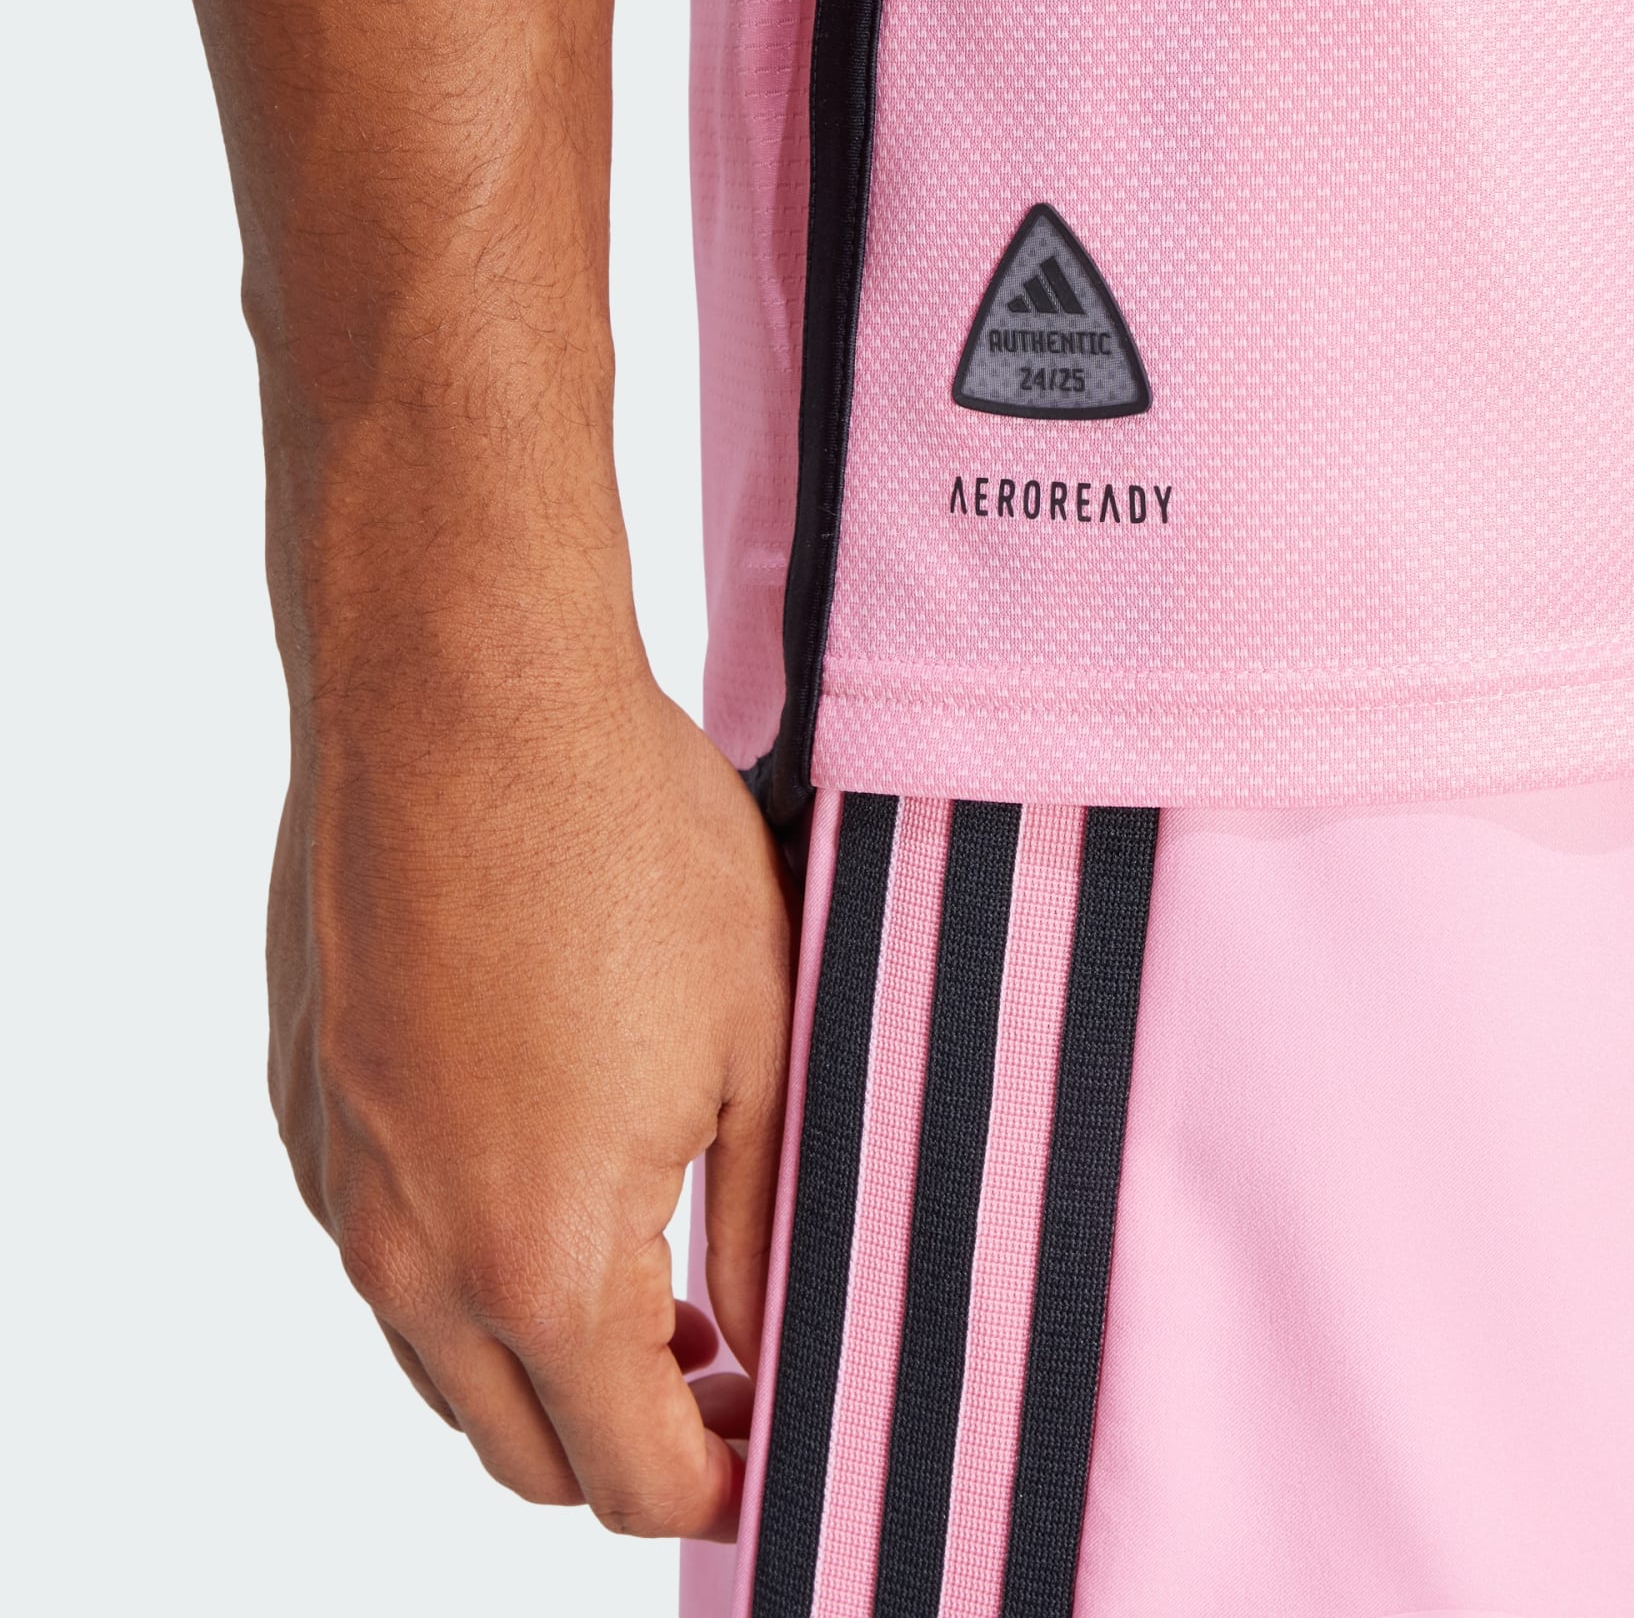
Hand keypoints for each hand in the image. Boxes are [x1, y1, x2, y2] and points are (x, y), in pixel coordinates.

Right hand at [267, 659, 790, 1538]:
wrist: (465, 699)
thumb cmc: (630, 848)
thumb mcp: (758, 1042)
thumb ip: (764, 1227)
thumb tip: (771, 1341)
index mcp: (543, 1257)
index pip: (631, 1478)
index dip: (722, 1485)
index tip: (773, 1439)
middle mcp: (411, 1252)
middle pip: (520, 1454)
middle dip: (628, 1444)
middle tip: (723, 1367)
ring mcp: (341, 1181)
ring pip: (441, 1361)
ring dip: (541, 1358)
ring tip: (647, 1276)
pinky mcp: (308, 1109)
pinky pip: (385, 1249)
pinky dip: (465, 1264)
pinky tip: (543, 1162)